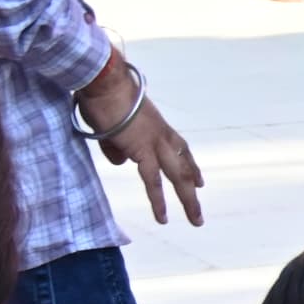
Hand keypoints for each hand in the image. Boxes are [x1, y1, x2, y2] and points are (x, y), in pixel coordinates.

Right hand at [76, 65, 205, 227]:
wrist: (104, 81)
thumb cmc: (103, 97)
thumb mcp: (112, 125)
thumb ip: (118, 145)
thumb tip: (121, 162)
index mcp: (159, 126)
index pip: (181, 150)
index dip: (191, 167)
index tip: (200, 182)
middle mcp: (163, 135)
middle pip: (184, 167)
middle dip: (193, 190)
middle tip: (200, 212)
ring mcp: (156, 143)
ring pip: (177, 177)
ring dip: (188, 201)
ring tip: (196, 221)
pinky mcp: (142, 150)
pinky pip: (153, 181)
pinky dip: (158, 201)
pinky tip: (163, 218)